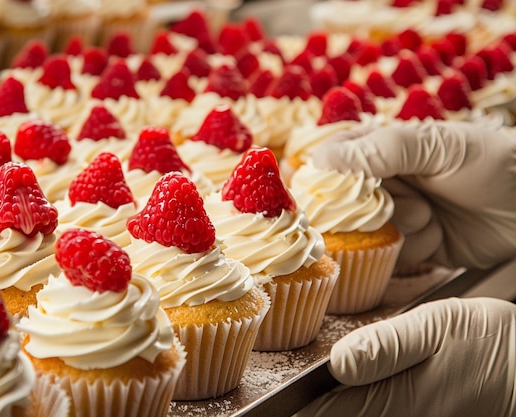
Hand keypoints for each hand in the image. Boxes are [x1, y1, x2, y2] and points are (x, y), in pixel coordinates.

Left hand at [299, 297, 515, 416]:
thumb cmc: (489, 346)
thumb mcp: (435, 330)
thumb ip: (385, 347)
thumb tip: (339, 364)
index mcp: (390, 399)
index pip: (322, 414)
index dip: (294, 409)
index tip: (269, 406)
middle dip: (310, 409)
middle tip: (278, 403)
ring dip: (331, 406)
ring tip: (306, 399)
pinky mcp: (422, 413)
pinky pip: (378, 412)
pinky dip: (357, 404)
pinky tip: (352, 391)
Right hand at [311, 120, 515, 270]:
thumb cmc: (489, 162)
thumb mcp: (436, 146)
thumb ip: (380, 150)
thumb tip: (321, 160)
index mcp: (382, 148)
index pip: (332, 162)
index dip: (325, 180)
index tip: (329, 195)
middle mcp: (383, 182)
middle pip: (344, 206)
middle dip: (374, 210)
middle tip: (409, 201)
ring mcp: (396, 214)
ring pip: (368, 234)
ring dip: (401, 229)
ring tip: (433, 215)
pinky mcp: (411, 244)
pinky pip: (391, 255)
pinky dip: (415, 248)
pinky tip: (439, 235)